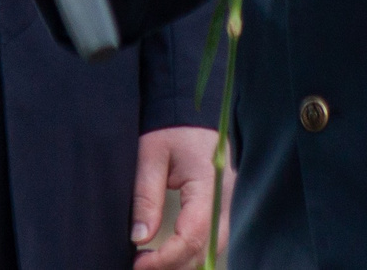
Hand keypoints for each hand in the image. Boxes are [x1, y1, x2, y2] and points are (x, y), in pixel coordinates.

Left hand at [132, 126, 220, 269]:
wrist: (192, 113)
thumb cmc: (171, 128)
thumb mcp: (151, 155)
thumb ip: (146, 196)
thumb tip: (140, 238)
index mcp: (209, 183)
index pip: (192, 235)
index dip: (165, 258)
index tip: (137, 263)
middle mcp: (226, 199)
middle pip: (206, 249)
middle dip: (173, 265)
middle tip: (140, 264)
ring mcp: (229, 204)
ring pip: (212, 249)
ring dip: (183, 262)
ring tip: (151, 262)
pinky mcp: (224, 207)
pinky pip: (213, 240)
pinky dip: (192, 252)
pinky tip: (171, 255)